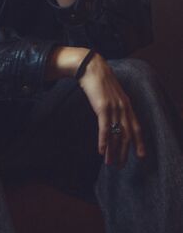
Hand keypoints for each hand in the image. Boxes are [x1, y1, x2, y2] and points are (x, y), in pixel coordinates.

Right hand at [78, 52, 145, 167]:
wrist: (91, 67)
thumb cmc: (99, 81)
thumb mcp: (111, 94)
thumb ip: (115, 106)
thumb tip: (113, 118)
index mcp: (127, 104)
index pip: (136, 127)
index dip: (139, 142)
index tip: (140, 156)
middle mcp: (123, 107)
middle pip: (127, 135)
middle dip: (124, 152)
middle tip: (121, 165)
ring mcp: (114, 108)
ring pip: (116, 134)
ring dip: (113, 151)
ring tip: (110, 163)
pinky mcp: (103, 107)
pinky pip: (104, 128)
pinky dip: (103, 141)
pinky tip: (101, 151)